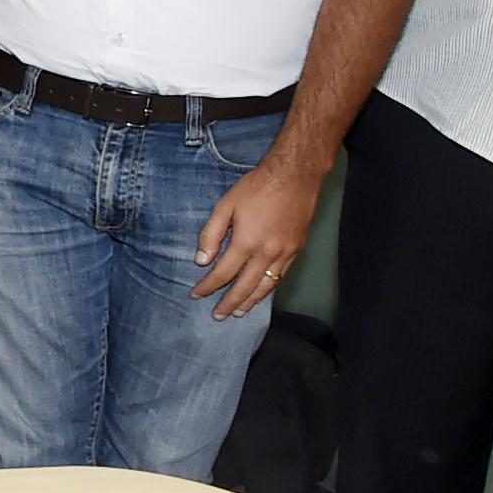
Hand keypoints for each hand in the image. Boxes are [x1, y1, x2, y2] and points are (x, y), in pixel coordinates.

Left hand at [193, 151, 319, 319]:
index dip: (208, 287)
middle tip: (217, 316)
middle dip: (228, 304)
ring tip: (239, 312)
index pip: (222, 274)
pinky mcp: (296, 250)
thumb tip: (201, 260)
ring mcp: (284, 254)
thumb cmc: (257, 187)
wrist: (295, 176)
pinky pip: (281, 277)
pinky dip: (268, 289)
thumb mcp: (226, 205)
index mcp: (246, 243)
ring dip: (250, 302)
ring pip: (266, 287)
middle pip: (244, 287)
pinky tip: (261, 293)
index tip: (196, 295)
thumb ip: (211, 234)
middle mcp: (267, 254)